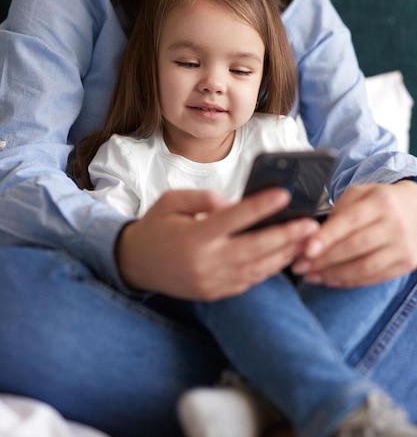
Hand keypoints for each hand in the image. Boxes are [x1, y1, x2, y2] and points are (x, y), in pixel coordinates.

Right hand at [115, 188, 318, 300]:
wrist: (136, 265)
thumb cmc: (156, 226)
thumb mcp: (171, 201)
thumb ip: (204, 199)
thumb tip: (234, 204)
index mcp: (194, 236)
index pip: (234, 219)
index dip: (261, 206)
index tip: (284, 194)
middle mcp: (206, 262)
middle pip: (254, 248)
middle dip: (286, 236)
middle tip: (311, 224)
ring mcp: (212, 281)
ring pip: (257, 268)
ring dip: (285, 254)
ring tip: (307, 240)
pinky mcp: (216, 293)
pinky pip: (249, 281)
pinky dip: (270, 269)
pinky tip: (285, 256)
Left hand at [292, 180, 416, 286]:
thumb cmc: (381, 201)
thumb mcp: (360, 194)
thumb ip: (339, 211)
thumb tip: (313, 235)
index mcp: (380, 202)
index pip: (349, 222)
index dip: (326, 237)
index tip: (305, 249)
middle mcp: (395, 225)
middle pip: (355, 247)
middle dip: (323, 259)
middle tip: (299, 266)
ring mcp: (403, 247)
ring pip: (364, 267)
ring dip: (334, 274)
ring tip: (311, 276)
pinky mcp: (408, 264)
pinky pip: (375, 278)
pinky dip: (350, 282)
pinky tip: (331, 280)